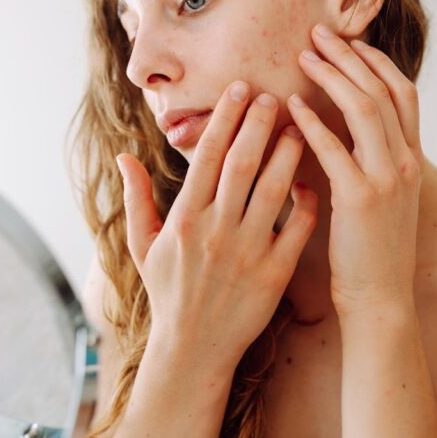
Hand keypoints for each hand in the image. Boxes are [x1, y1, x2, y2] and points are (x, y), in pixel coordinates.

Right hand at [117, 81, 318, 373]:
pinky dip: (306, 202)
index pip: (206, 156)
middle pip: (242, 163)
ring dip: (289, 153)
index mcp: (184, 219)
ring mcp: (248, 251)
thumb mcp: (142, 246)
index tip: (240, 89)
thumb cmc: (168, 293)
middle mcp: (216, 230)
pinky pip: (297, 228)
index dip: (224, 118)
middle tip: (275, 95)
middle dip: (260, 124)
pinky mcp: (275, 274)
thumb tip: (125, 156)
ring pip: (274, 189)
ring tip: (301, 126)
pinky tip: (312, 180)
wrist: (194, 348)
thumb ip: (136, 199)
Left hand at [287, 24, 424, 314]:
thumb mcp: (382, 199)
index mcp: (412, 161)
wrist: (380, 299)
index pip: (403, 94)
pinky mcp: (361, 198)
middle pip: (383, 90)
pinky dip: (313, 123)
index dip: (376, 62)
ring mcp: (388, 179)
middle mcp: (406, 163)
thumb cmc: (371, 252)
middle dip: (350, 56)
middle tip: (318, 34)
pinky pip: (335, 148)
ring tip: (304, 57)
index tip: (350, 42)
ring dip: (333, 77)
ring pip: (365, 108)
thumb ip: (369, 163)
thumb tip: (340, 130)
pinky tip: (291, 107)